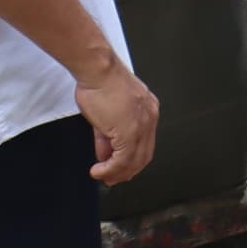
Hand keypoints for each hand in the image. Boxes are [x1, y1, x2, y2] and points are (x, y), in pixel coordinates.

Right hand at [78, 62, 160, 184]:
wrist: (97, 70)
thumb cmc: (99, 83)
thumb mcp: (105, 112)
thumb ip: (107, 136)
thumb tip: (105, 154)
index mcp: (147, 110)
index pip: (144, 143)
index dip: (130, 160)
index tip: (117, 168)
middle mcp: (149, 118)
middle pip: (143, 155)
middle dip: (126, 170)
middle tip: (111, 178)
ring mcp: (141, 125)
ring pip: (134, 160)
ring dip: (117, 172)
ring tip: (103, 176)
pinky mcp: (130, 131)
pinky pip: (123, 159)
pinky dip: (110, 169)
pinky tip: (99, 170)